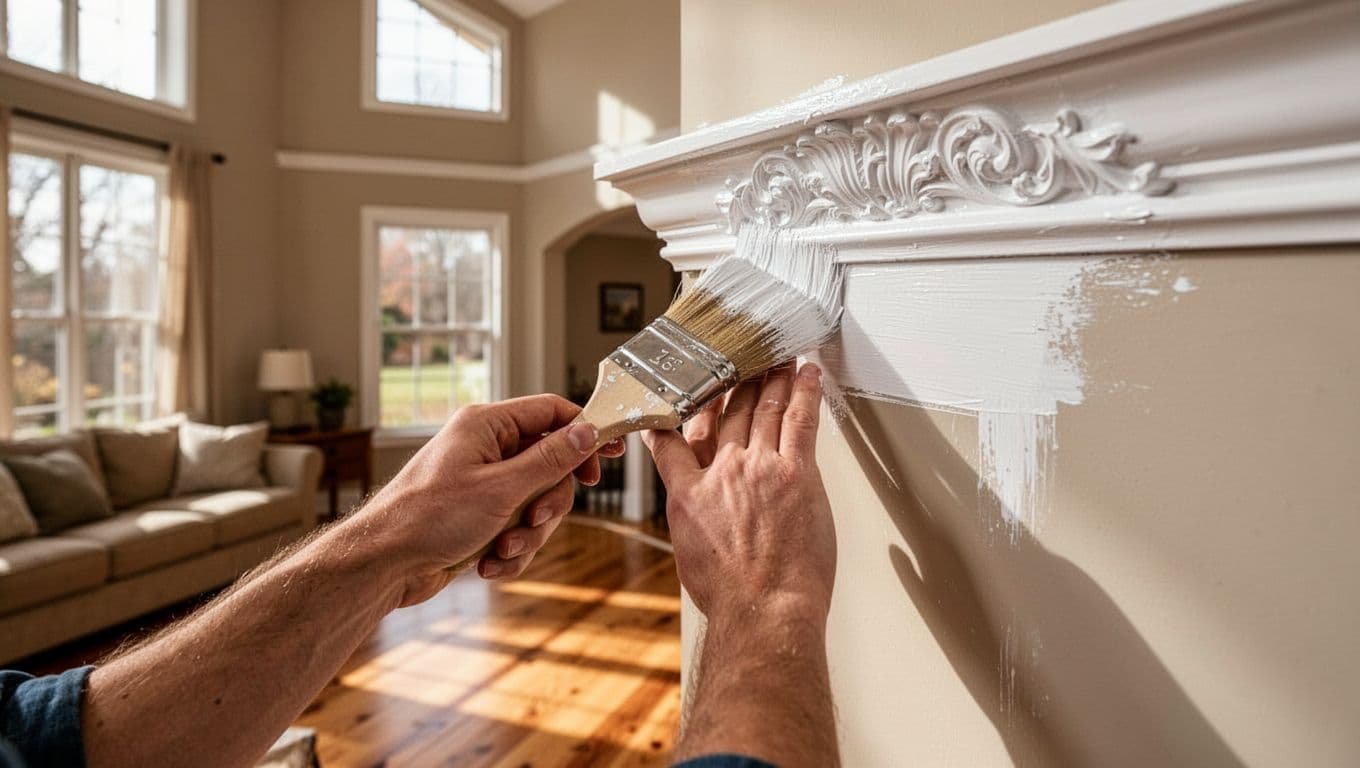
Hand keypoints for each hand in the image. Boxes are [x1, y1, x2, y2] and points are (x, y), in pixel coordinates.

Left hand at [361, 394, 624, 605]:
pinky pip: (517, 528)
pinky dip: (510, 550)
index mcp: (486, 425)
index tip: (610, 454)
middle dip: (548, 502)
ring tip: (501, 549)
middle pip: (550, 464)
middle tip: (535, 520)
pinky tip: (487, 564)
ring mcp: (482, 484)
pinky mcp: (478, 516)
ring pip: (536, 503)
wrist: (383, 565)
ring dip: (527, 534)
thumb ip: (550, 459)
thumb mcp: (501, 488)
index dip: (584, 431)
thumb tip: (587, 431)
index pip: (551, 412)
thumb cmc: (429, 519)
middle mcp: (485, 449)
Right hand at [644, 362, 835, 618]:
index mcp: (688, 493)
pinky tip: (806, 374)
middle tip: (740, 359)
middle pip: (725, 414)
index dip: (674, 414)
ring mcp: (760, 468)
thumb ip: (690, 516)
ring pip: (763, 409)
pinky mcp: (797, 473)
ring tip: (776, 358)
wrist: (762, 609)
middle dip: (733, 382)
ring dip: (770, 377)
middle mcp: (721, 472)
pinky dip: (804, 392)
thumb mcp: (689, 550)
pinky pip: (801, 420)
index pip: (673, 441)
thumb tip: (693, 511)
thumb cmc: (730, 594)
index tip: (678, 395)